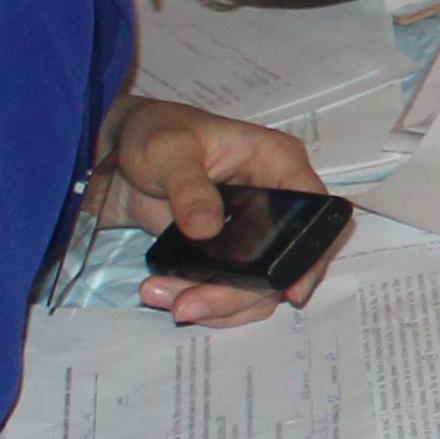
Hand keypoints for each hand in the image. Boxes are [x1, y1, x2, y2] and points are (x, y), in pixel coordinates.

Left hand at [103, 93, 336, 320]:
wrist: (124, 156)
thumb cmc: (156, 134)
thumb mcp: (168, 152)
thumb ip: (189, 188)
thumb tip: (207, 228)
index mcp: (278, 163)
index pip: (315, 212)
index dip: (310, 254)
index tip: (290, 291)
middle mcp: (277, 203)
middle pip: (286, 265)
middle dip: (239, 294)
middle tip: (187, 305)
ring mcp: (256, 234)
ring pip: (260, 288)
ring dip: (216, 305)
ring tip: (165, 299)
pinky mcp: (232, 256)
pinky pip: (235, 292)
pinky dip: (205, 304)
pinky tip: (168, 295)